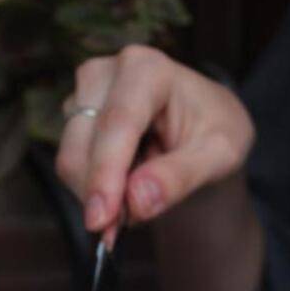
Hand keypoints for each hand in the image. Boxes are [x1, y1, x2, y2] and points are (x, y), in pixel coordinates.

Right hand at [56, 45, 254, 241]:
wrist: (202, 130)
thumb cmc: (215, 134)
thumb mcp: (219, 156)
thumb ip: (181, 177)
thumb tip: (137, 201)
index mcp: (147, 69)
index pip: (117, 125)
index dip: (105, 175)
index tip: (101, 220)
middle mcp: (105, 74)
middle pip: (83, 147)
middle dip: (103, 195)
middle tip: (136, 221)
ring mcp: (83, 96)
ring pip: (70, 162)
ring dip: (100, 196)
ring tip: (140, 196)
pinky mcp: (73, 119)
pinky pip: (70, 169)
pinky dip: (94, 193)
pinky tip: (124, 190)